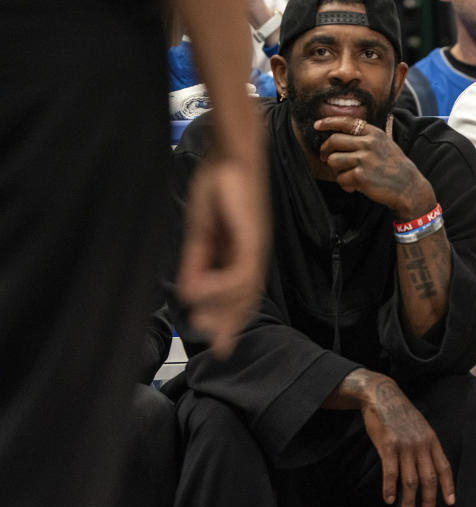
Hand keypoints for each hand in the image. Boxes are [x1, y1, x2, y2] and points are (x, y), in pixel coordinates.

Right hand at [176, 156, 269, 356]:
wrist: (231, 156)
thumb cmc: (217, 188)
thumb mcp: (201, 232)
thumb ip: (195, 262)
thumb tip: (189, 293)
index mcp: (243, 252)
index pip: (240, 294)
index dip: (230, 320)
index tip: (221, 346)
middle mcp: (253, 253)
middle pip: (247, 299)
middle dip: (231, 325)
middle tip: (219, 350)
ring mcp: (255, 246)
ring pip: (245, 290)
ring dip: (223, 311)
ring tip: (202, 325)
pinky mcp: (251, 238)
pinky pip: (241, 271)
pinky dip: (221, 287)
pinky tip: (199, 294)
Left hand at [316, 116, 435, 218]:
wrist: (408, 188)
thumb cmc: (394, 167)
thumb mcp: (385, 144)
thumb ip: (366, 138)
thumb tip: (340, 135)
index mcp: (374, 133)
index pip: (346, 122)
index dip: (328, 122)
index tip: (317, 125)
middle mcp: (368, 144)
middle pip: (334, 140)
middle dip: (325, 150)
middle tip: (326, 157)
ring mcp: (364, 159)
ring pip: (334, 160)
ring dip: (336, 170)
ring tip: (346, 175)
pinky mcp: (360, 176)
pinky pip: (340, 178)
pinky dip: (344, 184)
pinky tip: (353, 187)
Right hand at [361, 378, 454, 506]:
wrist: (383, 396)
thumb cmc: (401, 414)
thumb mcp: (421, 427)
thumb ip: (426, 446)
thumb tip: (430, 468)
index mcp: (432, 439)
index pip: (444, 467)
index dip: (448, 486)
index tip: (450, 502)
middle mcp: (421, 444)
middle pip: (429, 478)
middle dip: (429, 500)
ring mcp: (405, 445)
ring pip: (410, 480)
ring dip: (409, 501)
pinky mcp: (388, 446)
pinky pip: (390, 473)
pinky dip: (390, 489)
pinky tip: (389, 499)